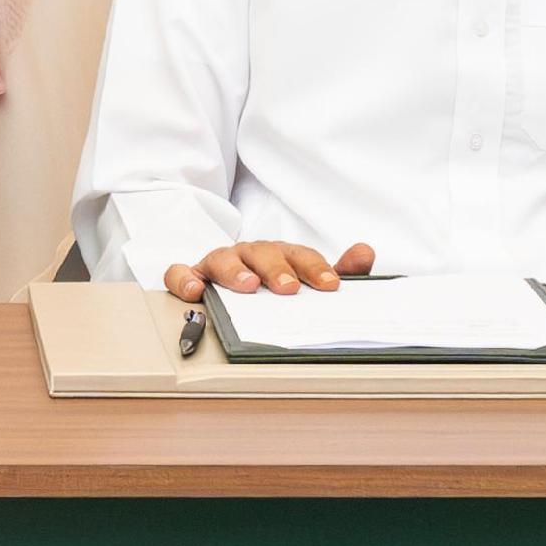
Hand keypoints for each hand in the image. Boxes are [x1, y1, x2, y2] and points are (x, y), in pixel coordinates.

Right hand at [165, 239, 375, 301]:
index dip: (316, 268)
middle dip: (277, 269)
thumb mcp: (306, 278)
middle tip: (289, 288)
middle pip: (263, 253)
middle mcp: (250, 255)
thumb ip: (338, 270)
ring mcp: (220, 263)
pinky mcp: (192, 276)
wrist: (229, 281)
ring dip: (236, 271)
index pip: (300, 255)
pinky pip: (181, 273)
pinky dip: (185, 280)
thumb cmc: (271, 280)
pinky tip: (196, 292)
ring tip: (248, 287)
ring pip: (223, 258)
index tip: (331, 286)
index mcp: (280, 255)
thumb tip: (364, 253)